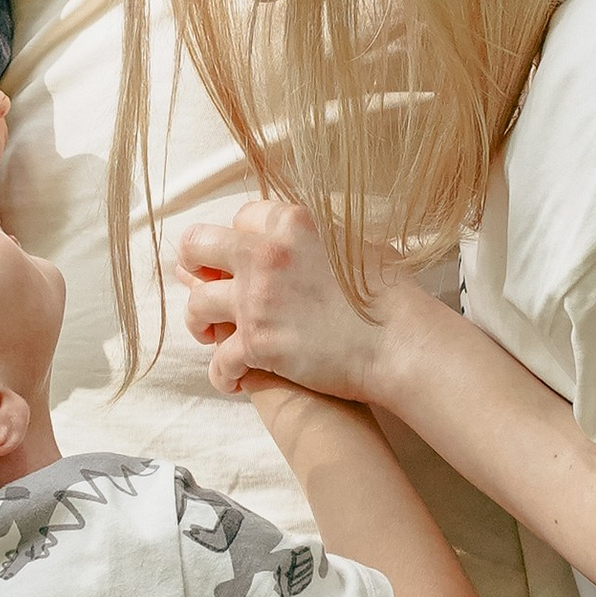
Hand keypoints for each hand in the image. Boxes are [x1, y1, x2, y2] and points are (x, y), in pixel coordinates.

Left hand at [178, 198, 407, 401]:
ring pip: (197, 304)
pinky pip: (218, 359)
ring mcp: (257, 299)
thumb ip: (321, 235)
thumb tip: (308, 236)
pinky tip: (232, 379)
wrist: (400, 342)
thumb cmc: (390, 296)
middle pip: (198, 246)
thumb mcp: (356, 243)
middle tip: (202, 284)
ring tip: (210, 335)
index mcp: (292, 223)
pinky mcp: (257, 343)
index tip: (242, 258)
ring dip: (200, 322)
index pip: (241, 217)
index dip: (240, 239)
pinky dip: (222, 373)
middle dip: (195, 265)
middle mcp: (266, 254)